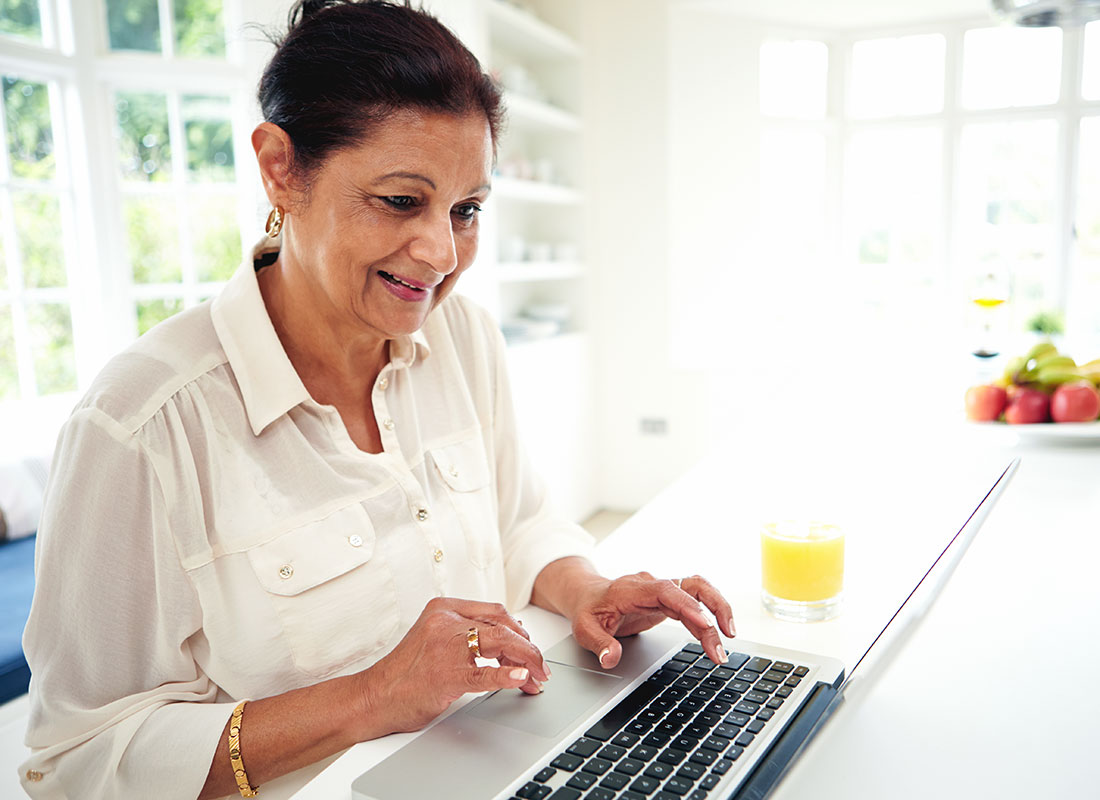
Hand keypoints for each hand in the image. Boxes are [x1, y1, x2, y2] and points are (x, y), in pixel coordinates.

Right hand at [355, 597, 551, 736]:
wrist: (373, 697)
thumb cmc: (406, 673)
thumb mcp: (435, 638)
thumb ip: (466, 633)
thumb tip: (510, 640)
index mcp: (443, 607)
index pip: (495, 611)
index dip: (519, 630)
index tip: (530, 647)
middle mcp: (444, 620)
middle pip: (502, 626)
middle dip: (528, 648)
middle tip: (541, 667)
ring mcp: (444, 645)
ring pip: (499, 644)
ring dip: (526, 661)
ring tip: (536, 676)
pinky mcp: (444, 673)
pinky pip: (483, 672)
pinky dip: (506, 675)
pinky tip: (520, 679)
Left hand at [569, 572, 735, 669]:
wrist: (588, 594)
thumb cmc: (588, 609)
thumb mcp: (584, 629)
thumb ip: (598, 643)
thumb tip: (611, 658)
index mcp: (632, 589)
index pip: (666, 591)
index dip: (688, 605)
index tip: (705, 625)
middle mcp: (652, 585)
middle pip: (691, 587)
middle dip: (713, 611)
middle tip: (725, 641)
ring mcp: (663, 590)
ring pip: (699, 591)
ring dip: (718, 611)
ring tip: (728, 640)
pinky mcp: (670, 598)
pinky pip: (696, 602)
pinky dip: (709, 618)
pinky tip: (717, 637)